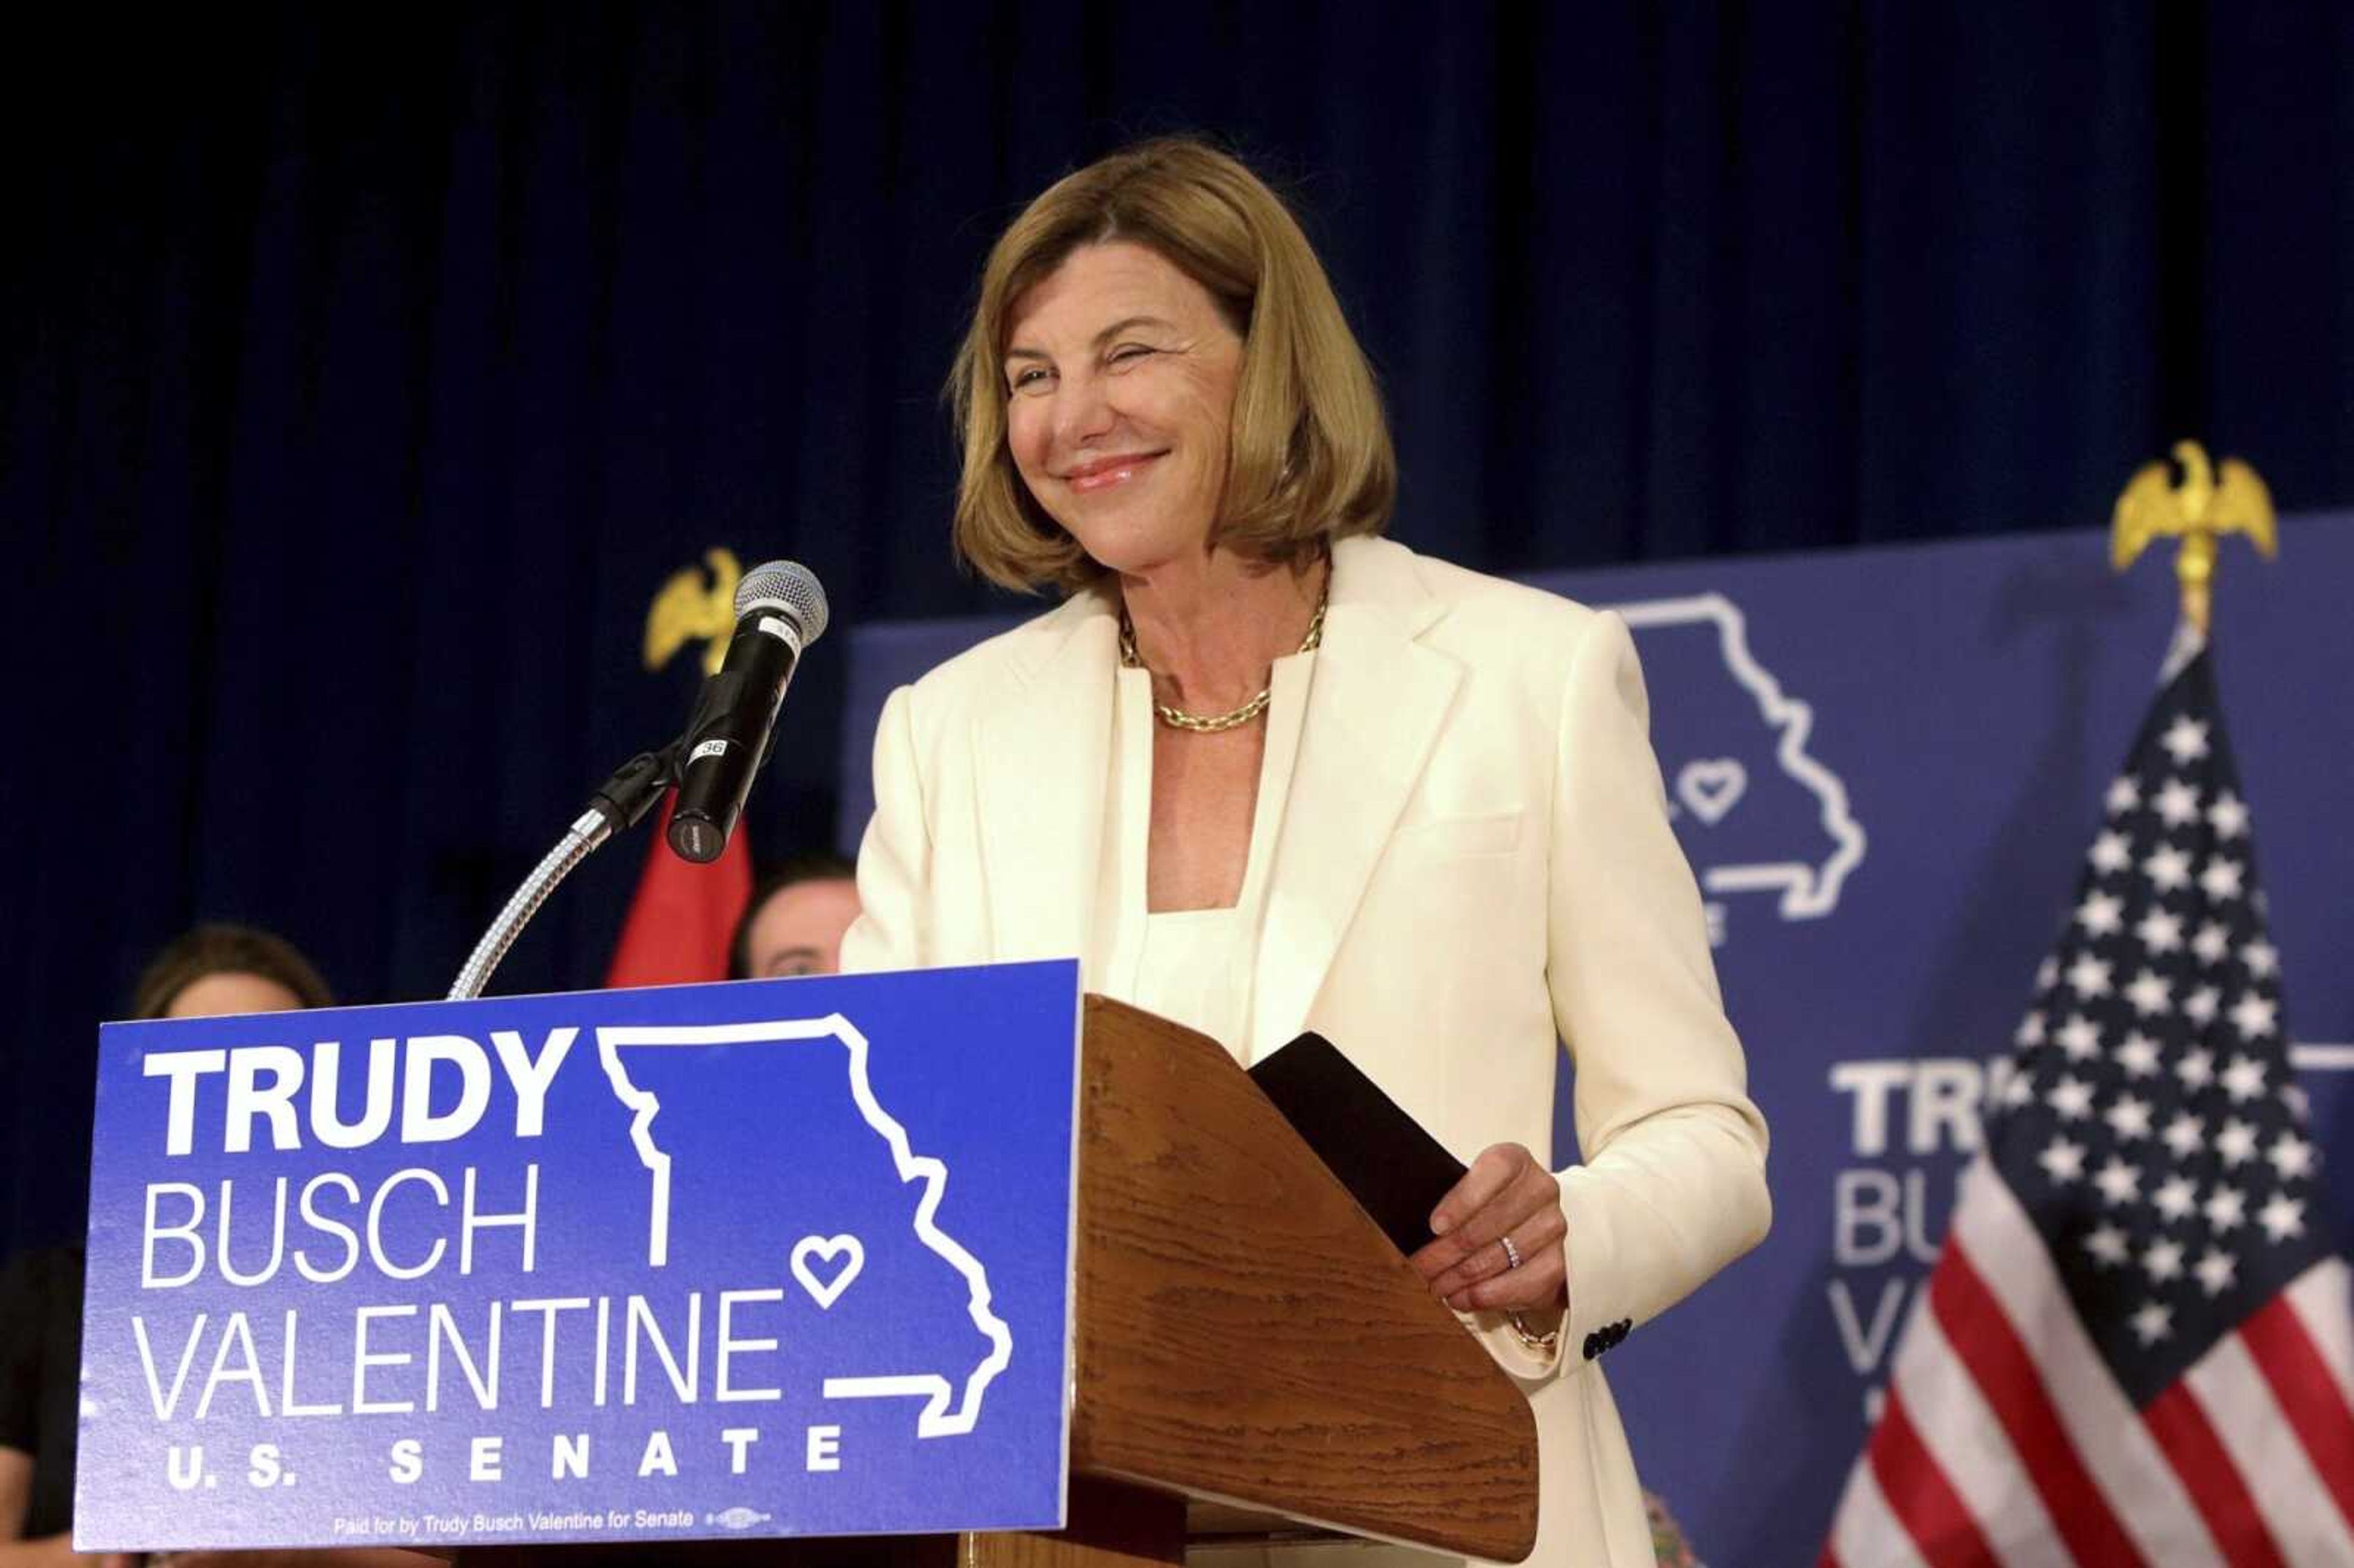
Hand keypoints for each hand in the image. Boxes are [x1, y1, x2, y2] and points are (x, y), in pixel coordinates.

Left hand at [1410, 1143, 1567, 1313]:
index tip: (1434, 1226)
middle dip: (1446, 1251)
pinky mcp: (1559, 1263)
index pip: (1493, 1172)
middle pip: (1489, 1224)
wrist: (1535, 1222)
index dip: (1462, 1200)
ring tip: (1434, 1287)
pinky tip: (1460, 1299)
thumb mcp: (1471, 1189)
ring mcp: (1554, 1227)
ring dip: (1459, 1278)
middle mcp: (1542, 1190)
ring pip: (1498, 1258)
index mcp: (1516, 1161)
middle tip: (1418, 1269)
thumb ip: (1448, 1198)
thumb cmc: (1490, 1203)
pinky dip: (1484, 1296)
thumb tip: (1406, 1222)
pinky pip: (1519, 1285)